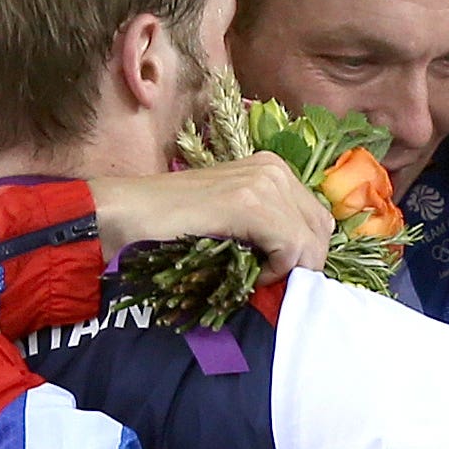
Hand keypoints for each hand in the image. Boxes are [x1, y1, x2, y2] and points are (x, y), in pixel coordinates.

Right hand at [91, 153, 333, 283]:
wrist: (127, 215)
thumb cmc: (173, 225)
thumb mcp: (232, 220)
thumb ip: (267, 229)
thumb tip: (302, 261)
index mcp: (272, 169)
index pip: (317, 219)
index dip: (303, 254)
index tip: (272, 271)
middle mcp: (274, 169)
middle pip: (322, 230)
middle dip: (302, 264)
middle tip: (266, 279)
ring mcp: (264, 182)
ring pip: (311, 242)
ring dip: (287, 270)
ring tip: (253, 275)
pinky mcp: (252, 203)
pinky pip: (291, 248)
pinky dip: (275, 270)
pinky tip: (247, 273)